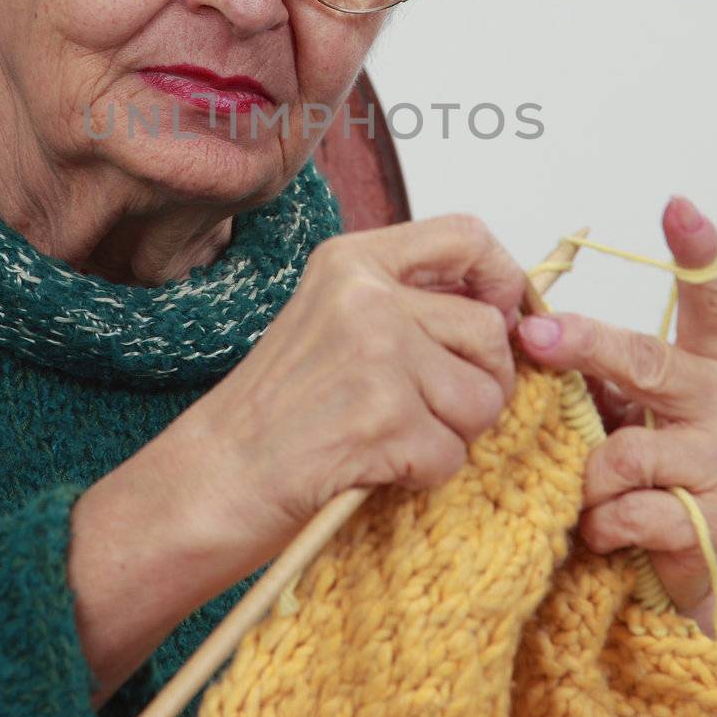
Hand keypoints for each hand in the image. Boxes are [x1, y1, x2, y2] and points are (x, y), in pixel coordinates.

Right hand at [161, 213, 527, 585]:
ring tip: (392, 439)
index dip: (502, 278)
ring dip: (454, 433)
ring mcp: (375, 356)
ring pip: (483, 397)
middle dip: (481, 382)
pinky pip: (454, 453)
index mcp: (351, 261)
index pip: (466, 236)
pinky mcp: (384, 420)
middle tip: (430, 409)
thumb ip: (406, 301)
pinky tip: (373, 466)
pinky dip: (425, 473)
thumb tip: (506, 309)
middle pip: (488, 329)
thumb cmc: (273, 412)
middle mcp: (365, 297)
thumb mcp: (332, 320)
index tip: (500, 318)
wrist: (210, 479)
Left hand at [515, 195, 716, 640]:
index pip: (712, 297)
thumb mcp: (628, 403)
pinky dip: (602, 521)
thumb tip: (528, 323)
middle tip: (535, 337)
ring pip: (628, 452)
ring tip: (588, 489)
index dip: (697, 249)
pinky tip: (605, 527)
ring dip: (588, 474)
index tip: (677, 206)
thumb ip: (601, 366)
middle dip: (584, 347)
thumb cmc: (648, 463)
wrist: (684, 559)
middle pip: (648, 360)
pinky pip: (632, 510)